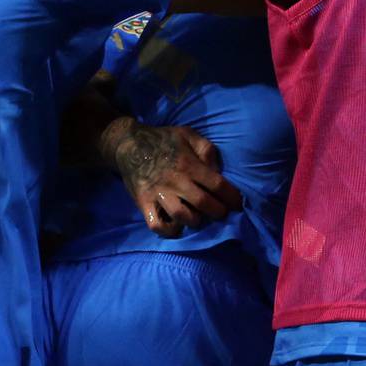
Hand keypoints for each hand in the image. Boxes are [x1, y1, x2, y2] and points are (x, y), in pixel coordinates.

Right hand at [101, 119, 243, 238]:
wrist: (128, 144)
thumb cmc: (162, 140)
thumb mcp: (187, 134)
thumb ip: (206, 149)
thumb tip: (218, 170)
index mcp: (189, 164)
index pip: (217, 185)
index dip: (232, 197)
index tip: (238, 204)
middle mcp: (176, 181)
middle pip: (203, 203)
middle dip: (218, 212)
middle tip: (222, 213)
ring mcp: (159, 193)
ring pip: (182, 216)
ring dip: (195, 221)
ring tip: (198, 218)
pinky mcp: (144, 203)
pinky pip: (157, 225)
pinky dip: (169, 230)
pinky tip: (176, 226)